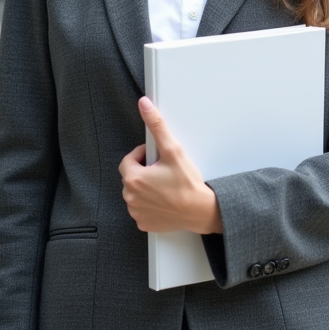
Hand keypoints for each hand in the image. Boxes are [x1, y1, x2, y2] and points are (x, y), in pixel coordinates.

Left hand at [118, 96, 223, 234]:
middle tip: (163, 171)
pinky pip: (142, 209)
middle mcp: (131, 197)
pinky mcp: (144, 223)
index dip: (142, 156)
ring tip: (165, 186)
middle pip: (131, 177)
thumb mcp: (173, 150)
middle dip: (144, 171)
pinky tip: (164, 200)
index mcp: (133, 178)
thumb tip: (145, 106)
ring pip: (136, 193)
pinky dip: (150, 204)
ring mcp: (136, 212)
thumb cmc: (187, 184)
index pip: (128, 160)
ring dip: (146, 188)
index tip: (156, 158)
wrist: (200, 211)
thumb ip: (157, 126)